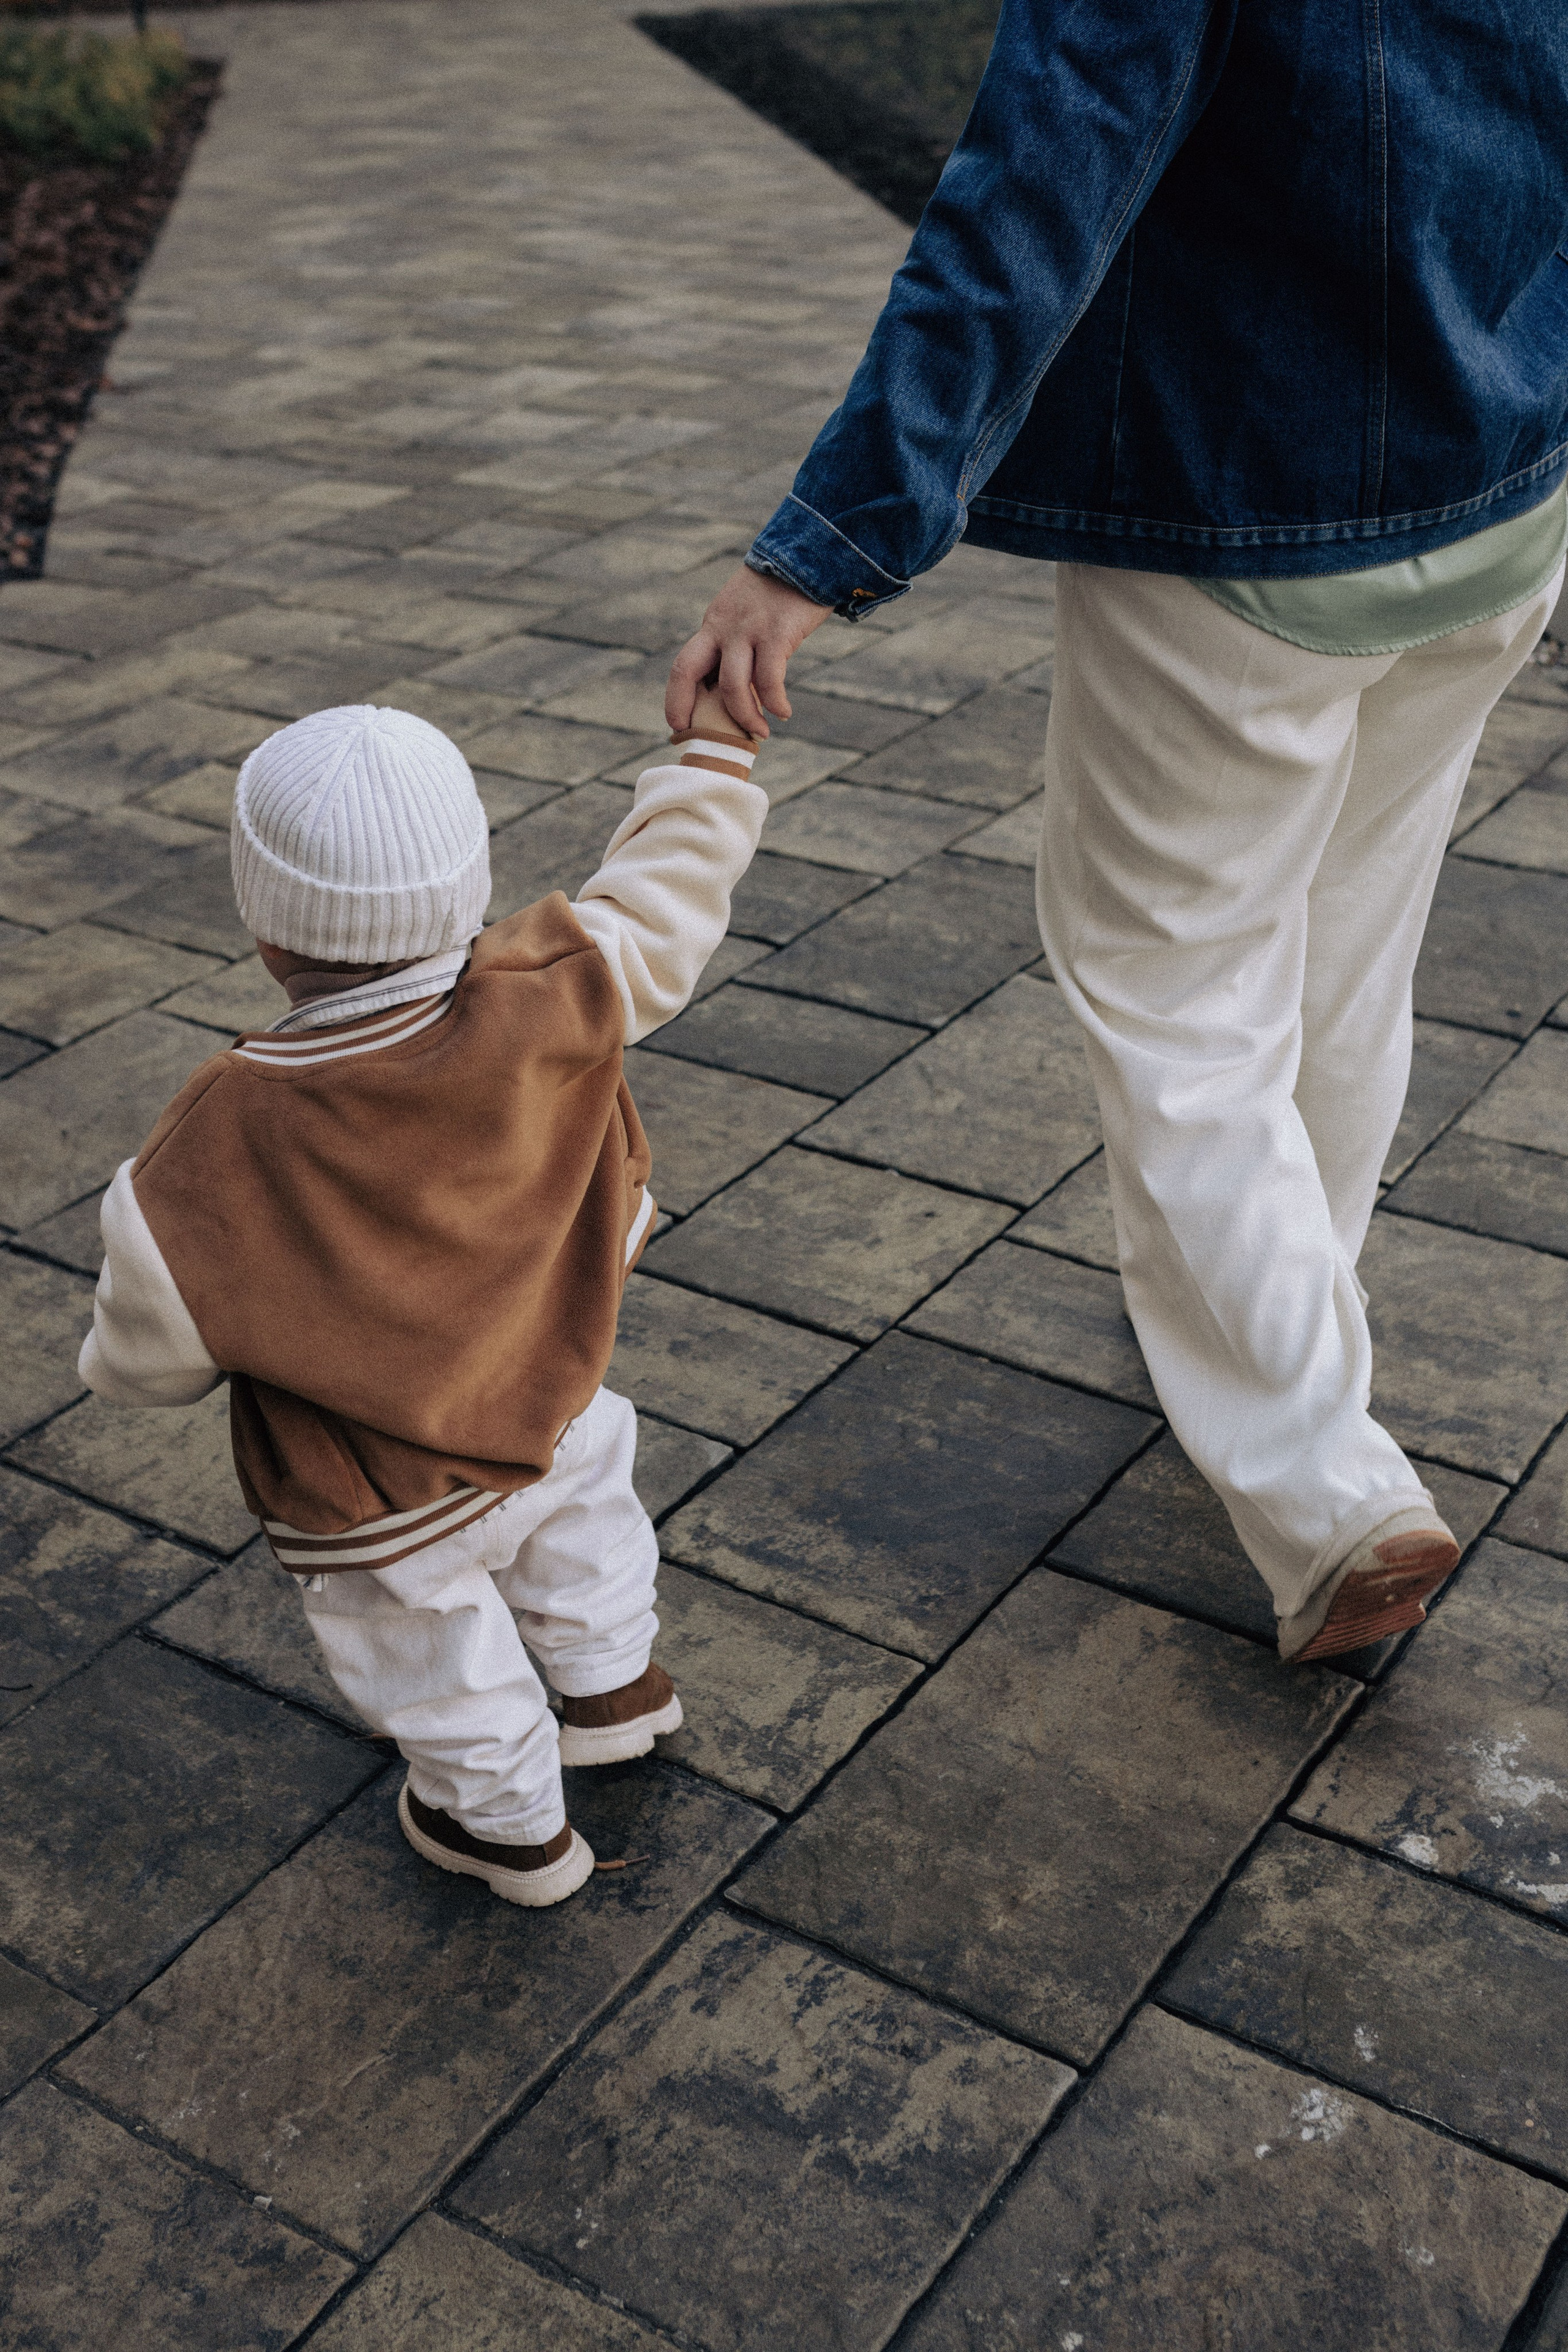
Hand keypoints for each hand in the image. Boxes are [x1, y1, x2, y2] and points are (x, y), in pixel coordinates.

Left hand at [667, 566, 829, 737]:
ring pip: (732, 686)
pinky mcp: (776, 633)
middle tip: (699, 736)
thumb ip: (740, 644)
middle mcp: (722, 627)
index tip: (680, 724)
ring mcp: (747, 630)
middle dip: (684, 708)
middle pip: (687, 671)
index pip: (684, 665)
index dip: (676, 699)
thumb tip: (745, 688)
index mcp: (713, 625)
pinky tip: (783, 712)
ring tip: (760, 733)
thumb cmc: (783, 592)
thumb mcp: (748, 614)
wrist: (809, 555)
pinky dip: (775, 703)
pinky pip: (769, 680)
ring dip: (745, 717)